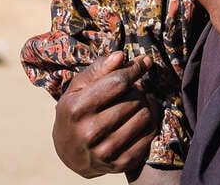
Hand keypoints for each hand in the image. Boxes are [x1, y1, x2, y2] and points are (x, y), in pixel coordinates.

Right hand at [51, 51, 160, 177]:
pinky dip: (150, 122)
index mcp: (77, 109)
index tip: (144, 62)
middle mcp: (90, 132)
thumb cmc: (75, 111)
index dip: (135, 69)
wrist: (69, 152)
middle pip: (134, 98)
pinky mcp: (120, 163)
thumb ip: (99, 69)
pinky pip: (149, 135)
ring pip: (144, 116)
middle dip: (138, 88)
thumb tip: (121, 56)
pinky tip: (140, 117)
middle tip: (134, 88)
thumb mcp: (78, 87)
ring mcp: (105, 151)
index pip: (118, 82)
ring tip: (137, 102)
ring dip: (146, 104)